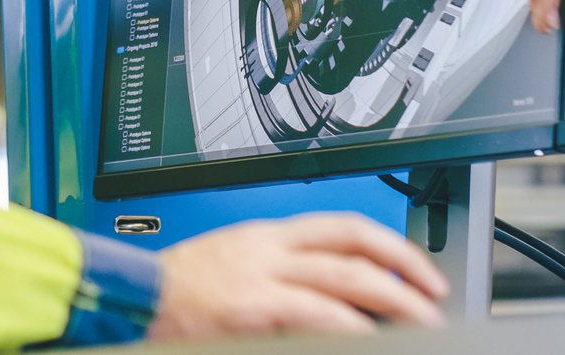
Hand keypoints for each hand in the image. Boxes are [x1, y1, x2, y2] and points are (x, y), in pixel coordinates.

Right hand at [146, 214, 449, 340]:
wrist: (130, 297)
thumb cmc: (176, 292)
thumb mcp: (235, 267)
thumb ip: (283, 275)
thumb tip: (335, 298)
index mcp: (267, 235)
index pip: (345, 227)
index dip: (391, 246)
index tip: (419, 271)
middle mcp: (270, 248)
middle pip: (355, 247)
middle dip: (405, 272)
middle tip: (434, 300)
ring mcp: (262, 276)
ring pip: (345, 279)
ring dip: (393, 301)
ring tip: (420, 322)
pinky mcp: (251, 308)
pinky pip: (314, 313)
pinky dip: (348, 325)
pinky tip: (367, 336)